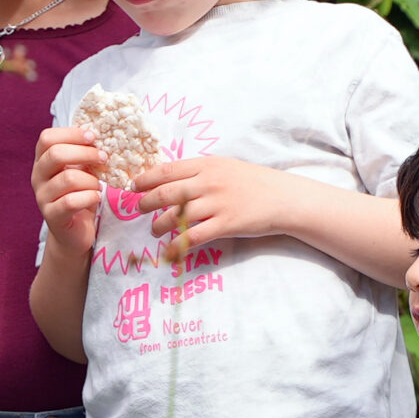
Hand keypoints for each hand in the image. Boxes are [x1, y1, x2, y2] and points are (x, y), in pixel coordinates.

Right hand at [34, 125, 104, 253]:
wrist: (74, 233)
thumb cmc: (79, 196)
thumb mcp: (81, 171)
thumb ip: (83, 155)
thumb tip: (101, 135)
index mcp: (42, 161)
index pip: (47, 138)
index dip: (71, 133)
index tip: (93, 136)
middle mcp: (37, 177)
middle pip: (56, 154)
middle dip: (85, 153)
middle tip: (104, 158)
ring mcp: (42, 197)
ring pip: (68, 178)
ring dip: (91, 180)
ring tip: (98, 185)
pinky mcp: (52, 216)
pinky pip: (71, 202)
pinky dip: (89, 197)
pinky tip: (96, 197)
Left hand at [130, 155, 293, 251]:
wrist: (284, 197)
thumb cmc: (255, 183)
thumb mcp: (227, 167)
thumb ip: (202, 172)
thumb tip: (173, 179)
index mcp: (207, 165)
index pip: (167, 170)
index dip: (146, 179)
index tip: (134, 187)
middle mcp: (209, 182)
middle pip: (166, 193)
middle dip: (146, 202)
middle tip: (139, 209)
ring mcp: (217, 203)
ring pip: (176, 215)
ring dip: (159, 225)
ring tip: (154, 231)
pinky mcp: (226, 224)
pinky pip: (193, 237)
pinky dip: (177, 246)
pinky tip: (169, 252)